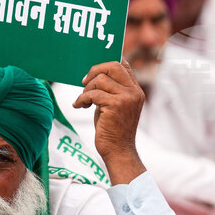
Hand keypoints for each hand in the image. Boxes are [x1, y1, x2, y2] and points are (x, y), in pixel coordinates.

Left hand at [73, 61, 146, 184]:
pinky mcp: (116, 105)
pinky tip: (79, 106)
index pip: (124, 65)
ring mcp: (127, 98)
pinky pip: (93, 94)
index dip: (106, 63)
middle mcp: (134, 92)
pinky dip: (82, 99)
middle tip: (84, 83)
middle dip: (95, 71)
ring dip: (86, 89)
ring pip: (100, 79)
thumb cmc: (112, 129)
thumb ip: (109, 90)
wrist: (118, 150)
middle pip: (113, 66)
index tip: (93, 73)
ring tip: (84, 101)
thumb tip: (94, 75)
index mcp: (135, 90)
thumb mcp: (114, 105)